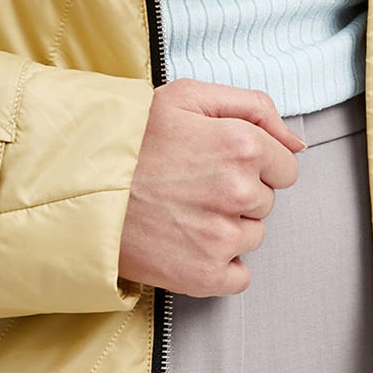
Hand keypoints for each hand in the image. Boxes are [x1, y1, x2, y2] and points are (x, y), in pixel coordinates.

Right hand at [116, 78, 305, 296]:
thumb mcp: (188, 96)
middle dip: (237, 194)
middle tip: (191, 185)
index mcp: (242, 145)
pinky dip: (218, 266)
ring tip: (182, 211)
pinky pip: (238, 276)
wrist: (76, 186)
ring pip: (252, 236)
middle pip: (265, 202)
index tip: (218, 164)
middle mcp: (239, 192)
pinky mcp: (205, 274)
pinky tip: (187, 243)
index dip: (253, 163)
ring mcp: (223, 237)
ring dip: (226, 228)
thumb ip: (254, 107)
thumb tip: (297, 143)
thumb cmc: (129, 138)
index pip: (285, 166)